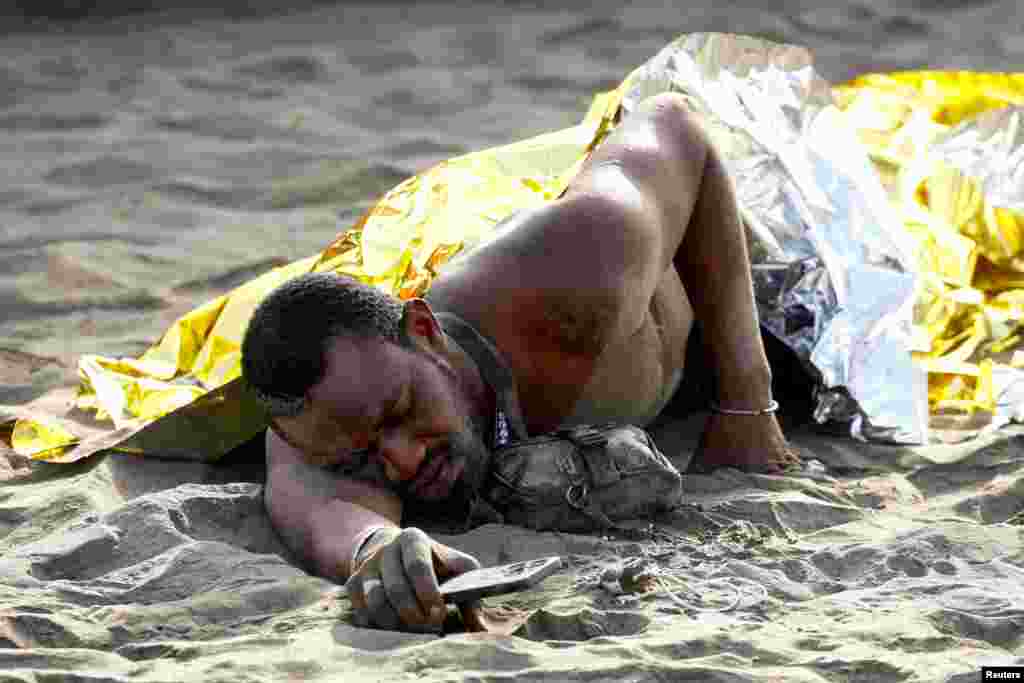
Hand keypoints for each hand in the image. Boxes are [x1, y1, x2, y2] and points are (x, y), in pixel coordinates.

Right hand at [345, 527, 480, 632]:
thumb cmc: (434, 563)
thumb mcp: (456, 566)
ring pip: (375, 601)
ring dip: (395, 622)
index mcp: (413, 539)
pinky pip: (361, 611)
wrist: (393, 550)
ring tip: (412, 628)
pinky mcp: (353, 584)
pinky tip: (394, 626)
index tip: (439, 611)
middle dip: (414, 613)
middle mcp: (386, 550)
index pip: (417, 565)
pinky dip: (378, 625)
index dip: (428, 591)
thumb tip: (479, 627)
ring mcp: (367, 567)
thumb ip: (470, 591)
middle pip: (396, 588)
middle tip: (429, 625)